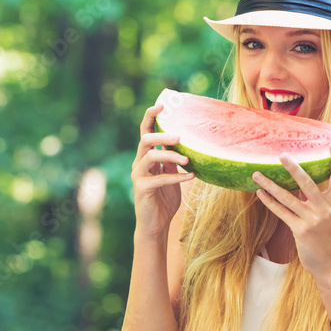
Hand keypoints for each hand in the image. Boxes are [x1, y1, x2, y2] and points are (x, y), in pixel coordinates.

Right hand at [131, 104, 193, 238]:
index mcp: (146, 157)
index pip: (145, 132)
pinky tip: (191, 177)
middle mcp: (139, 163)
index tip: (162, 105)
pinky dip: (177, 176)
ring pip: (150, 156)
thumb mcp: (171, 176)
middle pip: (145, 140)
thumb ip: (173, 161)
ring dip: (170, 155)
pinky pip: (159, 178)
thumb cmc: (164, 200)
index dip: (151, 117)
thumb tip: (185, 144)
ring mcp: (138, 176)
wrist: (156, 225)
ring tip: (187, 159)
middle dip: (162, 135)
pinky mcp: (142, 189)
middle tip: (179, 136)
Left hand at [252, 143, 330, 276]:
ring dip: (270, 185)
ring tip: (257, 174)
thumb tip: (300, 184)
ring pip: (288, 197)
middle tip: (282, 155)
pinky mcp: (300, 230)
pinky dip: (269, 202)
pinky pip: (281, 212)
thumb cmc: (326, 238)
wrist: (329, 263)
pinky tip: (259, 193)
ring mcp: (312, 220)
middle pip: (308, 183)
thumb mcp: (327, 216)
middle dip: (294, 168)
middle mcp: (323, 209)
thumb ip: (316, 201)